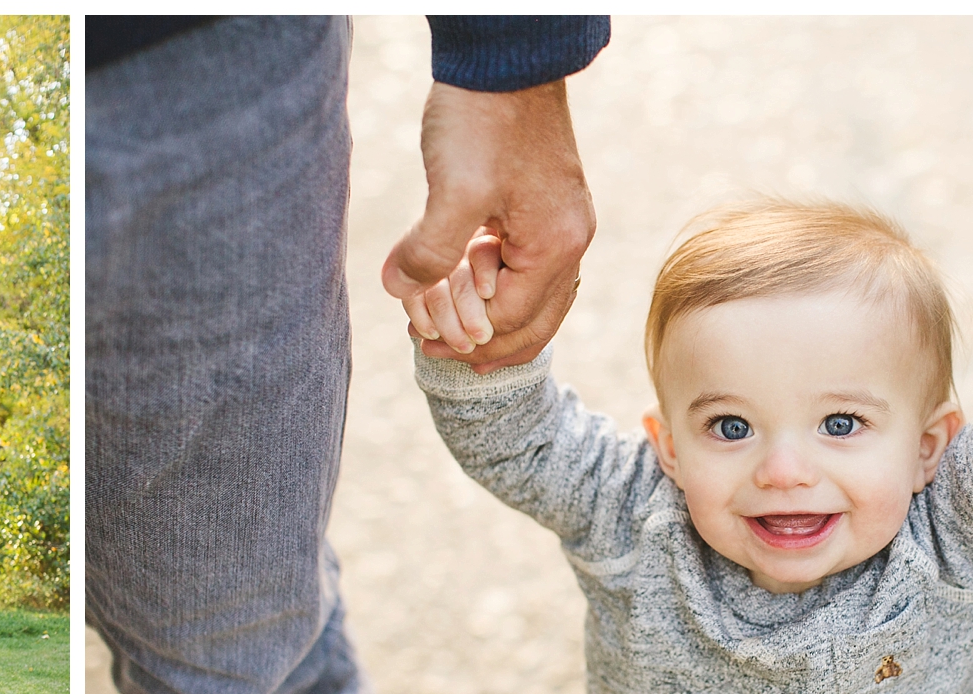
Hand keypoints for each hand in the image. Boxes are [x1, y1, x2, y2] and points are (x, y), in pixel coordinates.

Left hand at [384, 80, 594, 372]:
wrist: (505, 60)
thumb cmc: (483, 121)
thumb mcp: (452, 192)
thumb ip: (429, 252)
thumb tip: (401, 292)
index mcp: (555, 246)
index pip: (509, 320)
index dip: (463, 336)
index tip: (418, 338)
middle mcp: (570, 240)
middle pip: (536, 322)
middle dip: (486, 344)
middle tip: (438, 354)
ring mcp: (563, 222)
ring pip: (537, 298)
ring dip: (494, 319)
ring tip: (456, 335)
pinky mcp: (547, 204)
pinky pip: (530, 267)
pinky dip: (501, 287)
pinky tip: (471, 286)